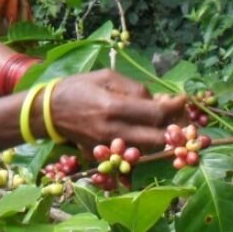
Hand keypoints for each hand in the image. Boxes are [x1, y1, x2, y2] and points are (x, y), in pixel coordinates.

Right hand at [46, 70, 186, 148]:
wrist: (48, 112)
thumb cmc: (77, 88)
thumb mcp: (105, 77)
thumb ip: (135, 88)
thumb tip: (160, 101)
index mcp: (113, 107)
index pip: (157, 113)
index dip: (177, 107)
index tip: (184, 98)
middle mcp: (113, 130)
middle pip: (159, 138)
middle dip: (176, 127)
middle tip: (181, 115)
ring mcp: (109, 146)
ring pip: (150, 148)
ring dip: (162, 136)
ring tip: (165, 121)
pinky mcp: (106, 154)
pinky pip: (134, 153)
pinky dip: (145, 143)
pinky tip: (147, 131)